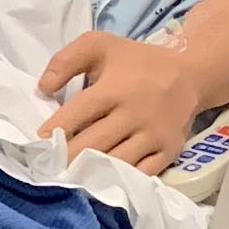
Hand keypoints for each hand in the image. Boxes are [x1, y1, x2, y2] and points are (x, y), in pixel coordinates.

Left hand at [36, 30, 210, 174]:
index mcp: (115, 88)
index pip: (78, 113)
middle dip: (68, 157)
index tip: (39, 142)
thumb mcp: (99, 45)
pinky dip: (120, 179)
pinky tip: (102, 182)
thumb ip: (65, 60)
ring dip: (91, 171)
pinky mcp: (169, 151)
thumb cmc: (137, 61)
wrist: (190, 74)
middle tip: (48, 167)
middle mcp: (135, 114)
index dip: (55, 130)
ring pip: (116, 162)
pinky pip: (141, 173)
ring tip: (69, 177)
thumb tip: (43, 88)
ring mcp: (154, 135)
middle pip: (94, 144)